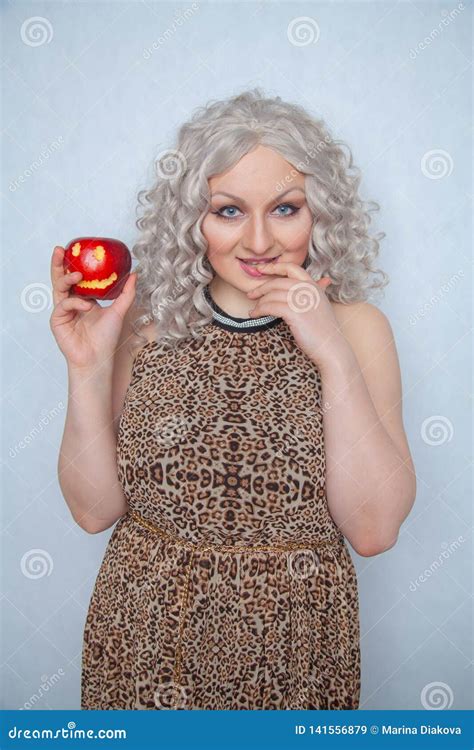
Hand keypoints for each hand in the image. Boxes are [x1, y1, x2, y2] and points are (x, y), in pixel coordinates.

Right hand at [49, 245, 136, 370]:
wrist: (98, 357)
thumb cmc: (106, 337)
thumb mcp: (119, 310)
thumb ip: (126, 292)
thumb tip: (134, 274)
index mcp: (83, 299)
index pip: (76, 277)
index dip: (73, 264)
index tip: (75, 249)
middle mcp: (71, 302)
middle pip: (61, 278)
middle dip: (59, 263)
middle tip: (60, 250)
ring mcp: (63, 311)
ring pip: (58, 287)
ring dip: (67, 278)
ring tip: (78, 275)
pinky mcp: (57, 320)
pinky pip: (64, 304)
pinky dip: (76, 302)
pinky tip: (87, 306)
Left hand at [246, 260, 351, 369]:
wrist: (331, 347)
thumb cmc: (325, 330)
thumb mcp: (323, 305)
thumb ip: (319, 291)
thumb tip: (325, 280)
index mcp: (314, 286)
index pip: (292, 268)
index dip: (274, 267)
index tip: (261, 269)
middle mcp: (308, 290)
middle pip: (278, 282)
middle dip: (261, 288)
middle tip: (250, 294)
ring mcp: (302, 301)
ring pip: (272, 295)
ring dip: (259, 303)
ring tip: (254, 310)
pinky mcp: (295, 313)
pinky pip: (270, 307)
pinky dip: (260, 310)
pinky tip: (255, 315)